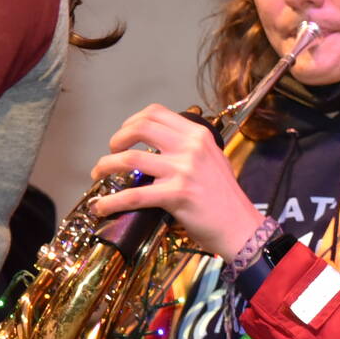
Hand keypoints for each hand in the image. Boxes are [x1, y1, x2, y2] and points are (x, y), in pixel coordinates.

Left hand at [89, 104, 265, 259]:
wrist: (239, 225)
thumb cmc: (224, 196)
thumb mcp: (212, 160)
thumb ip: (187, 149)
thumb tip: (156, 150)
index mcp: (199, 135)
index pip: (157, 113)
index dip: (132, 121)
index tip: (125, 136)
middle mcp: (191, 147)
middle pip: (140, 128)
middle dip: (117, 139)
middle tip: (112, 152)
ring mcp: (184, 170)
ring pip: (129, 159)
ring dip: (105, 166)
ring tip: (100, 175)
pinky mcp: (177, 194)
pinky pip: (133, 195)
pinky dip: (110, 202)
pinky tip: (101, 206)